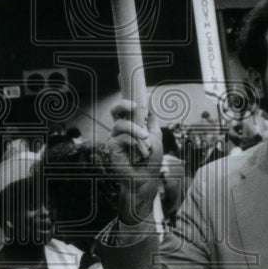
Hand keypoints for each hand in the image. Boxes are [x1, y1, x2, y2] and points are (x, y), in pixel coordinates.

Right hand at [106, 100, 162, 226]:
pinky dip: (133, 142)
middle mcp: (120, 130)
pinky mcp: (112, 147)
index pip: (125, 109)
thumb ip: (152, 124)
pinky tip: (139, 151)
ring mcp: (115, 138)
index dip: (128, 99)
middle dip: (124, 104)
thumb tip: (150, 109)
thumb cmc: (151, 160)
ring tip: (145, 140)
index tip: (135, 90)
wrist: (146, 178)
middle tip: (135, 106)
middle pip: (115, 110)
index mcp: (130, 126)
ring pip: (122, 123)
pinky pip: (122, 136)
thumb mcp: (156, 138)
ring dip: (137, 130)